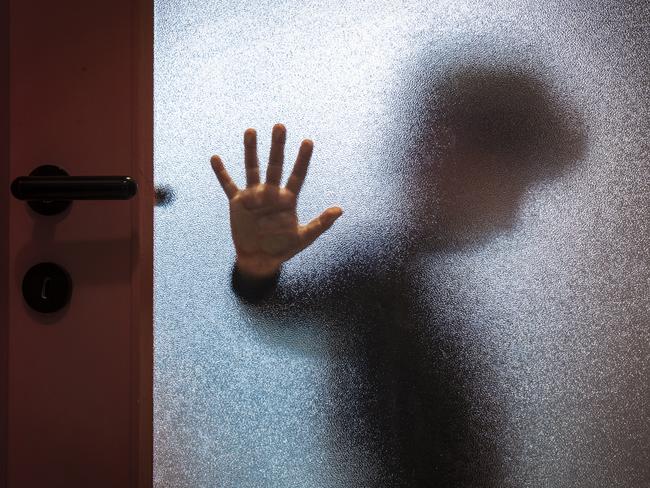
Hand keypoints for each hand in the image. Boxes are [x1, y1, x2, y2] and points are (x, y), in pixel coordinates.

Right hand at [211, 124, 342, 278]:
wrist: (260, 259)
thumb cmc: (283, 248)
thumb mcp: (304, 237)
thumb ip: (321, 223)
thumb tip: (340, 209)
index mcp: (288, 199)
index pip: (298, 175)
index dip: (303, 159)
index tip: (308, 142)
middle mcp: (271, 192)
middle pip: (275, 165)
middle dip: (278, 147)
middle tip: (280, 126)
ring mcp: (254, 195)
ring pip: (252, 168)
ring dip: (251, 150)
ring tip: (251, 131)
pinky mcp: (238, 202)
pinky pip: (228, 185)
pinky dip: (222, 173)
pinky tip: (215, 158)